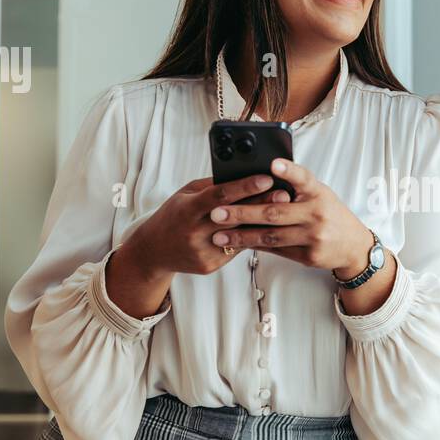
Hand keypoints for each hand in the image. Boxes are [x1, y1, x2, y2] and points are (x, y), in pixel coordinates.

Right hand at [122, 173, 289, 278]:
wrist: (154, 251)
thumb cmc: (174, 216)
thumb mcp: (186, 195)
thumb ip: (211, 187)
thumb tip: (241, 175)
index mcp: (187, 209)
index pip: (219, 196)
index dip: (244, 187)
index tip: (266, 179)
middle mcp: (194, 231)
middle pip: (234, 217)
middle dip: (261, 205)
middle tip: (285, 195)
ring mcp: (202, 251)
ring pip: (239, 237)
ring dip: (262, 224)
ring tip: (282, 213)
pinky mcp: (209, 265)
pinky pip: (236, 250)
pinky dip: (250, 239)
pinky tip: (266, 231)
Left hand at [207, 159, 373, 275]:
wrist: (354, 246)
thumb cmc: (330, 213)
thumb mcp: (319, 195)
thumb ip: (295, 189)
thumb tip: (260, 181)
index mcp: (319, 193)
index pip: (303, 178)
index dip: (288, 170)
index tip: (273, 163)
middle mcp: (317, 214)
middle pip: (274, 213)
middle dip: (242, 212)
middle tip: (217, 212)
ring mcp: (314, 237)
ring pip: (271, 236)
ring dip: (242, 236)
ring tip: (218, 235)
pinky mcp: (309, 256)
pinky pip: (277, 250)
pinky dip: (255, 246)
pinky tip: (237, 244)